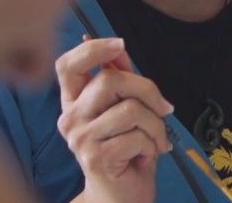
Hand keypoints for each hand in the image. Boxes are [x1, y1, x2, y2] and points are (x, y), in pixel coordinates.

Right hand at [56, 38, 173, 202]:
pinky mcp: (94, 157)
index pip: (67, 65)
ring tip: (154, 139)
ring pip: (131, 109)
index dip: (94, 48)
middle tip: (164, 109)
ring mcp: (79, 138)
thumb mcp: (127, 110)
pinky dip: (153, 144)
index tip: (121, 44)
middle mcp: (70, 118)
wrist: (122, 194)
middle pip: (110, 80)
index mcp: (74, 102)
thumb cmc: (128, 149)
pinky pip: (138, 136)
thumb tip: (121, 48)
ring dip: (157, 125)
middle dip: (149, 90)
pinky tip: (145, 156)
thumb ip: (123, 82)